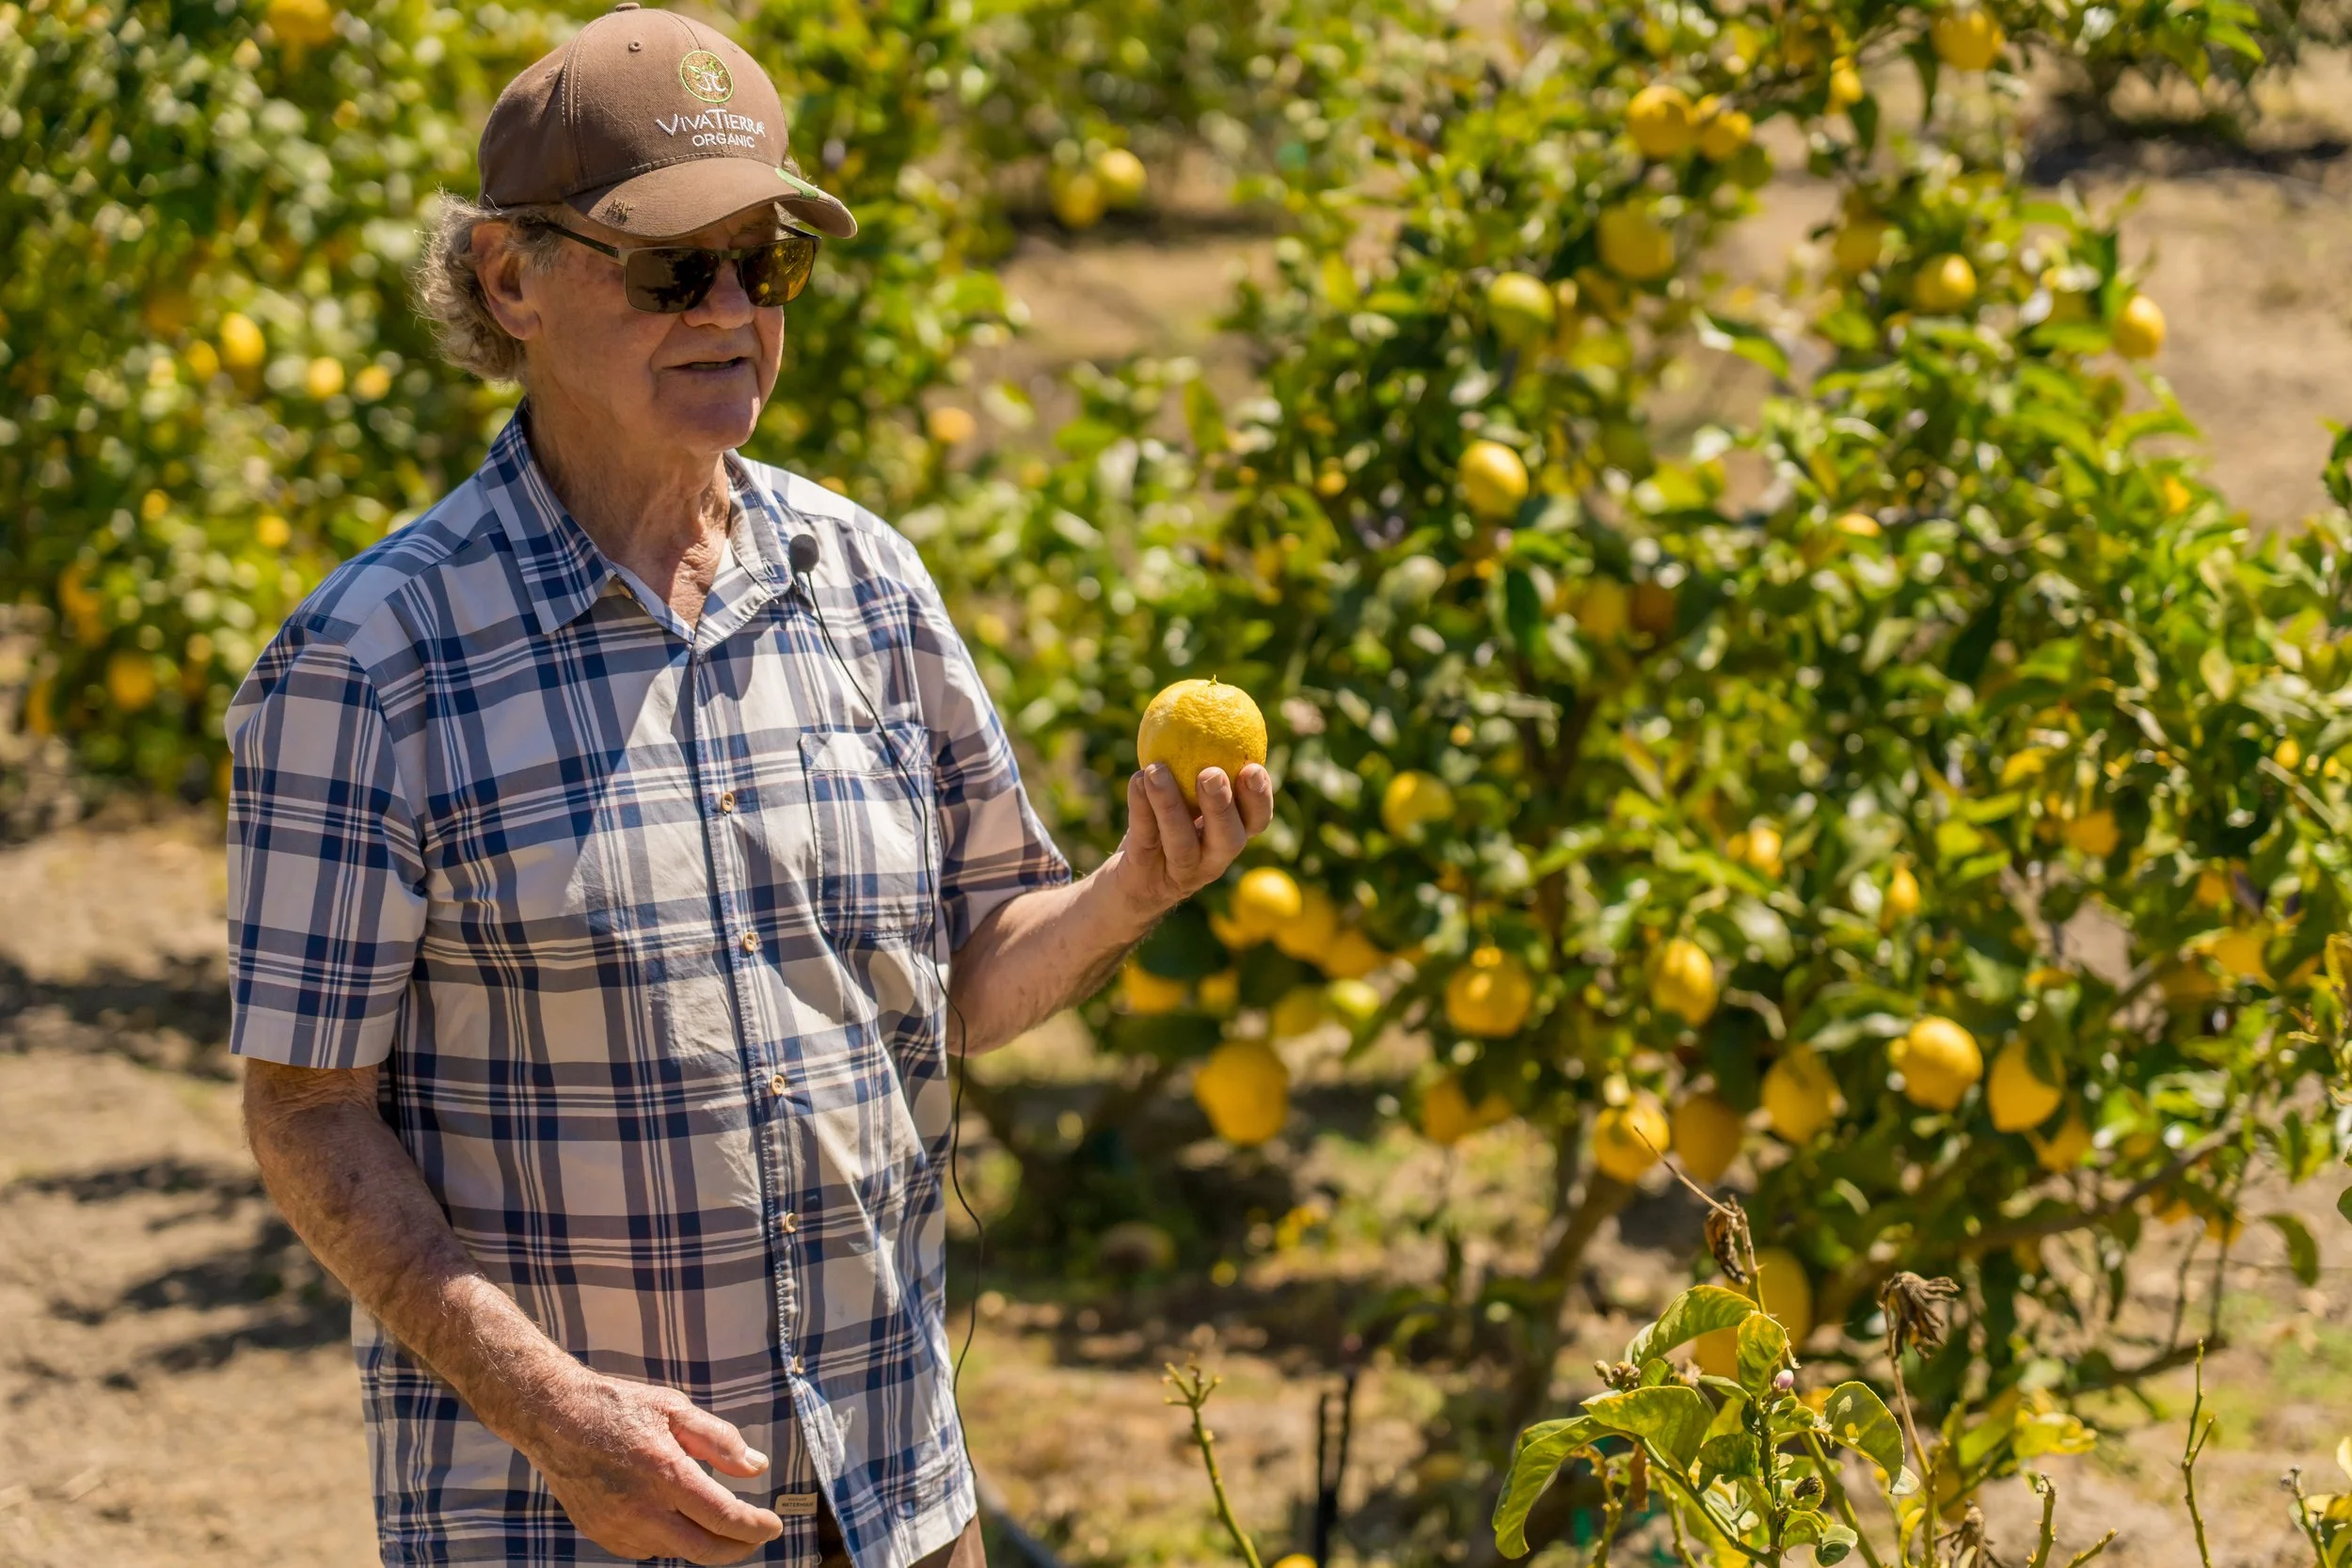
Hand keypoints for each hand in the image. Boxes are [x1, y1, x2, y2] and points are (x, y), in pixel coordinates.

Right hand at [518, 1366, 782, 1564]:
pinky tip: (673, 1516)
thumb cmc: (619, 1407)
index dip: (754, 1527)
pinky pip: (647, 1548)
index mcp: (664, 1473)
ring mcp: (618, 1527)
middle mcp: (641, 1509)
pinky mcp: (601, 1534)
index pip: (723, 1517)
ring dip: (702, 1541)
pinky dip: (669, 1539)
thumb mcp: (675, 1409)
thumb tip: (756, 1467)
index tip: (773, 1525)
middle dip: (738, 1549)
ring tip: (715, 1518)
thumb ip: (719, 1440)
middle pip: (704, 1550)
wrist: (554, 1419)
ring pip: (675, 1550)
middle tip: (755, 1536)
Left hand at [1109, 762, 1276, 918]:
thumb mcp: (1186, 798)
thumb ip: (1198, 763)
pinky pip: (1145, 839)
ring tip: (1157, 770)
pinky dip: (1141, 809)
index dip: (1260, 798)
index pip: (1256, 821)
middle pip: (1229, 839)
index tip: (1252, 767)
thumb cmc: (1165, 827)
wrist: (1130, 882)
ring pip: (1182, 844)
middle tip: (1211, 773)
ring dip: (1170, 805)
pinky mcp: (1146, 877)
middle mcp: (1213, 860)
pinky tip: (1137, 780)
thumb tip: (1207, 700)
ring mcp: (1180, 873)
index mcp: (1230, 836)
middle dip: (1223, 806)